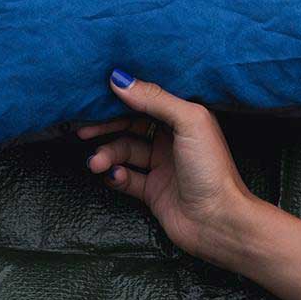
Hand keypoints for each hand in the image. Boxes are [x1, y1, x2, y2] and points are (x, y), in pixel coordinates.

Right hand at [79, 69, 257, 261]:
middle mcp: (173, 138)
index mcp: (185, 117)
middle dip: (107, 127)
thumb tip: (120, 79)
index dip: (124, 98)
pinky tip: (116, 176)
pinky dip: (116, 176)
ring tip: (96, 162)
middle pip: (132, 126)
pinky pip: (126, 178)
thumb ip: (155, 99)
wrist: (216, 220)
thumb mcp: (188, 122)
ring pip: (126, 152)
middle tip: (83, 131)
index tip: (97, 96)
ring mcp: (162, 164)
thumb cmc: (210, 166)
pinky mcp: (153, 190)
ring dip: (108, 154)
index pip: (148, 101)